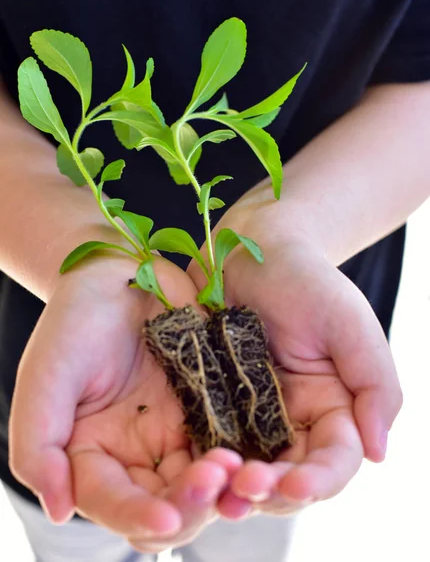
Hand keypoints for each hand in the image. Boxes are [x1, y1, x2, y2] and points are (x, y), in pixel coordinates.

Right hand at [9, 255, 239, 552]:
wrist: (123, 273)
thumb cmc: (77, 320)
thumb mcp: (46, 376)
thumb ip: (39, 444)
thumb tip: (57, 509)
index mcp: (91, 454)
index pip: (111, 501)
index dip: (137, 515)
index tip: (166, 517)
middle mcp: (135, 453)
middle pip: (165, 503)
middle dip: (190, 504)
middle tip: (213, 479)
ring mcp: (175, 433)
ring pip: (202, 483)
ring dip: (221, 486)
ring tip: (235, 467)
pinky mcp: (209, 410)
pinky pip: (230, 444)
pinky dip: (242, 456)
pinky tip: (253, 450)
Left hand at [188, 193, 401, 517]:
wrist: (253, 250)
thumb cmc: (307, 280)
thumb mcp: (350, 324)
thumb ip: (375, 385)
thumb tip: (379, 452)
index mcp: (333, 406)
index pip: (336, 460)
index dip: (319, 480)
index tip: (295, 484)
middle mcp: (293, 421)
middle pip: (289, 478)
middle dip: (272, 492)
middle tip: (245, 489)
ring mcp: (250, 416)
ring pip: (248, 470)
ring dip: (235, 487)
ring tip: (218, 488)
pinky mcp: (214, 405)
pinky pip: (210, 443)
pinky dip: (205, 462)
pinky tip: (193, 467)